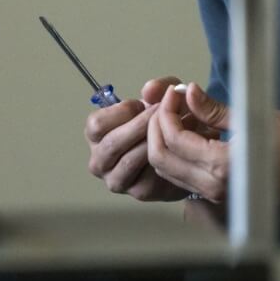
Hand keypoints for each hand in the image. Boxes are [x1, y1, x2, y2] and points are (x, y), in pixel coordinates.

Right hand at [85, 76, 186, 200]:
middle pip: (111, 144)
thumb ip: (157, 88)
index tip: (141, 105)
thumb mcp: (163, 96)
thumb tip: (149, 90)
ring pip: (129, 160)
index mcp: (97, 135)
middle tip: (161, 114)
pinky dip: (161, 160)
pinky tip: (173, 148)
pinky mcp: (138, 192)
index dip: (120, 112)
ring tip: (169, 129)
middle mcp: (100, 160)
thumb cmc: (163, 121)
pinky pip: (147, 176)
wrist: (184, 149)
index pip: (96, 124)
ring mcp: (117, 179)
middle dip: (139, 126)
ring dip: (150, 142)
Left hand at [147, 84, 279, 205]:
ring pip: (168, 170)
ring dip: (165, 141)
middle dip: (156, 126)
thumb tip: (189, 92)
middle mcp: (214, 186)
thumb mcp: (256, 118)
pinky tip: (193, 133)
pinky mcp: (217, 196)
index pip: (173, 138)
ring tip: (180, 114)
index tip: (175, 92)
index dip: (167, 111)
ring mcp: (214, 195)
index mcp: (222, 166)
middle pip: (161, 158)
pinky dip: (177, 154)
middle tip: (168, 103)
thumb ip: (214, 109)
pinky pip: (182, 177)